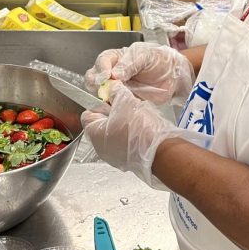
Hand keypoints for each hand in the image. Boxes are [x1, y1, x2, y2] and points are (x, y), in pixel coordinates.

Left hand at [82, 81, 208, 186]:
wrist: (160, 151)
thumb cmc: (140, 127)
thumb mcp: (126, 101)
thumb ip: (115, 92)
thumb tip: (112, 87)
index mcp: (94, 132)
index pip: (88, 113)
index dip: (99, 104)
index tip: (112, 100)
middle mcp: (99, 148)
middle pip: (101, 124)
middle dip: (112, 114)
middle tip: (125, 108)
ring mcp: (112, 157)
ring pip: (113, 134)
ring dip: (122, 125)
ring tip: (136, 119)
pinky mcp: (126, 162)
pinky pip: (123, 145)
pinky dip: (129, 137)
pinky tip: (140, 132)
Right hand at [84, 42, 194, 104]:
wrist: (174, 76)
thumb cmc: (160, 60)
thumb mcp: (146, 55)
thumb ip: (130, 63)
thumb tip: (114, 74)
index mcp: (116, 58)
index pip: (102, 61)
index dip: (101, 68)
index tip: (105, 76)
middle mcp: (112, 73)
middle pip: (94, 78)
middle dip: (95, 83)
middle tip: (102, 89)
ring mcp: (117, 88)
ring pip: (100, 93)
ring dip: (100, 97)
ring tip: (108, 99)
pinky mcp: (123, 101)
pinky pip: (112, 105)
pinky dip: (110, 107)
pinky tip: (114, 107)